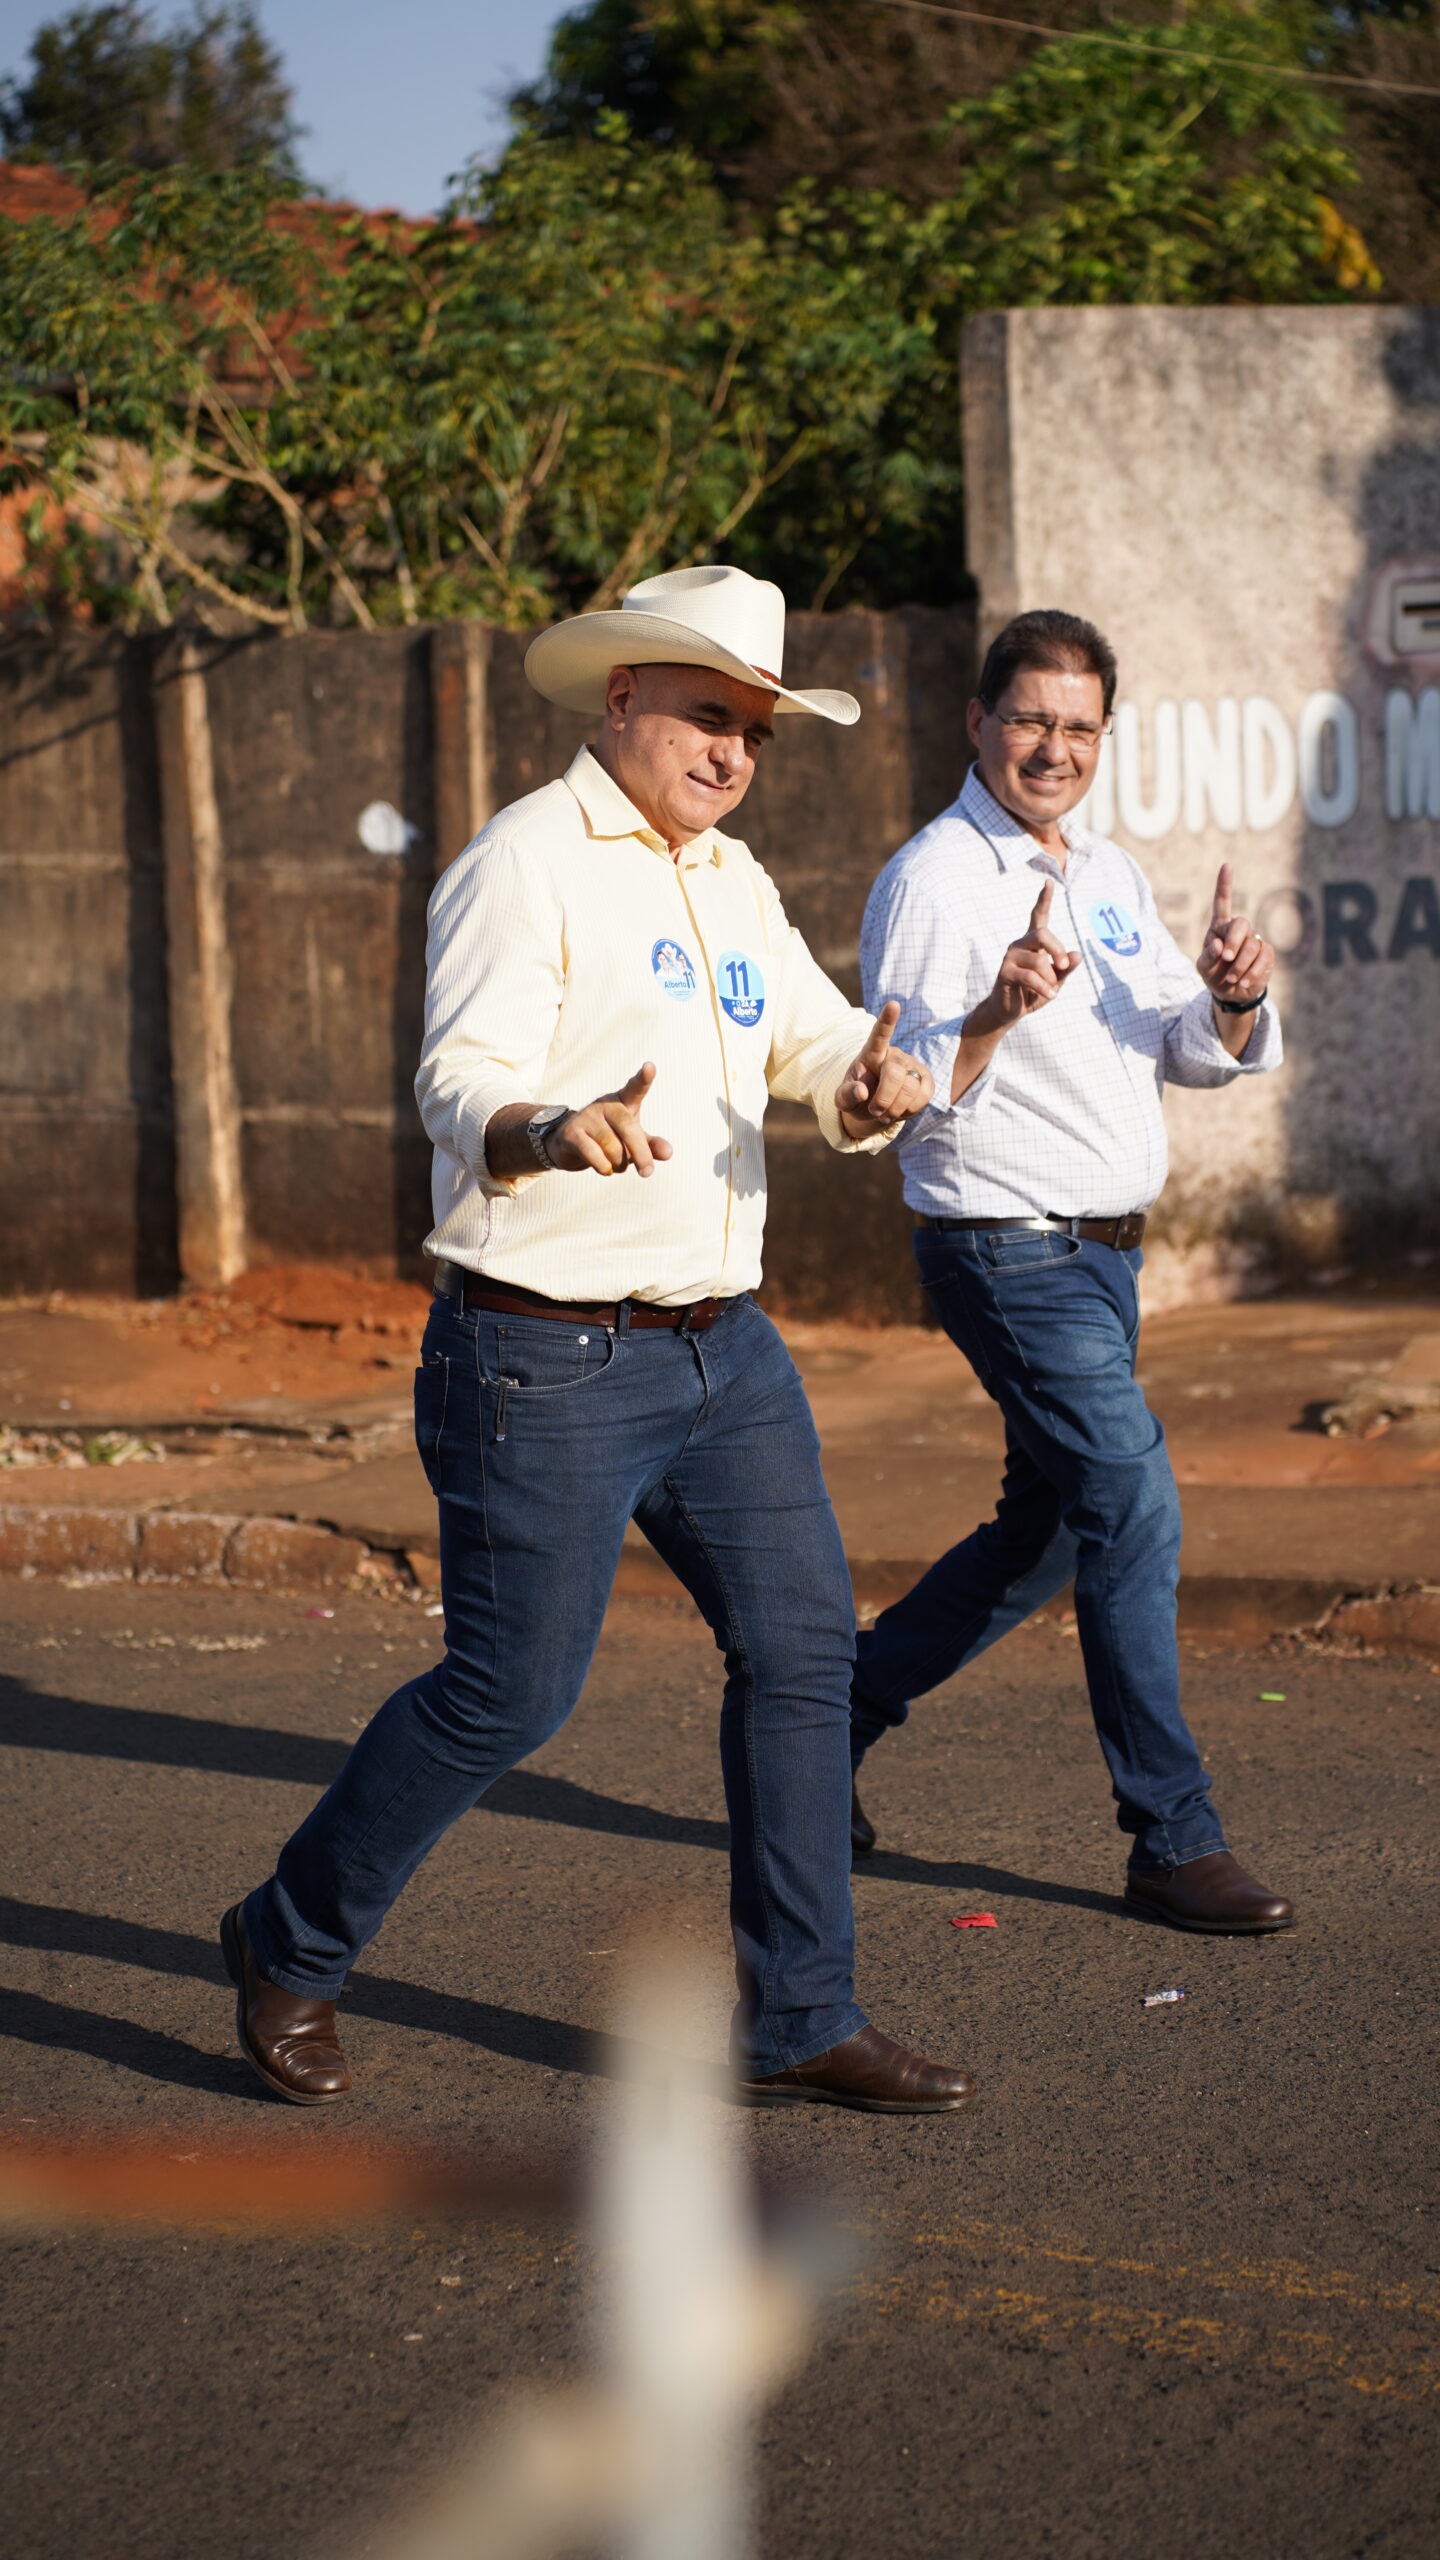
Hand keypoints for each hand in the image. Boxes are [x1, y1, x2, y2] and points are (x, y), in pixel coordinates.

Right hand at [547, 1062, 673, 1177]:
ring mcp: (587, 1117)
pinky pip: (595, 1155)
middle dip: (641, 1154)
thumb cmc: (607, 1138)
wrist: (568, 1144)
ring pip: (613, 1147)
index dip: (643, 1078)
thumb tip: (668, 1153)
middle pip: (629, 1128)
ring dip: (620, 1165)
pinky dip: (604, 1168)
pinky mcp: (572, 1133)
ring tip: (616, 1165)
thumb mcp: (632, 1141)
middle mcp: (605, 1105)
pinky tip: (604, 1169)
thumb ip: (651, 1145)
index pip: (635, 1088)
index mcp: (623, 1102)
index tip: (650, 1066)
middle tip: (647, 1173)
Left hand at [836, 1001, 934, 1137]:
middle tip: (874, 1111)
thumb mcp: (843, 1099)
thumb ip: (846, 1095)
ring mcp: (913, 1066)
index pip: (879, 1033)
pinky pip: (924, 1096)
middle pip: (895, 1074)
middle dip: (884, 1099)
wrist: (876, 1107)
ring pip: (911, 1088)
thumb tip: (861, 1090)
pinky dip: (910, 1110)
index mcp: (871, 1052)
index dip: (887, 1020)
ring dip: (895, 1109)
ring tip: (885, 1113)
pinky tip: (900, 1109)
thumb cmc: (858, 1097)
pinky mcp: (926, 1080)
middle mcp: (895, 1054)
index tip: (894, 1004)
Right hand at [966, 882, 1079, 1036]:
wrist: (1012, 1011)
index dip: (1044, 899)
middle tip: (1065, 966)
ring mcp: (1010, 956)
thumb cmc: (1034, 992)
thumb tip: (1076, 954)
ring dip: (1050, 978)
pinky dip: (1044, 987)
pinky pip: (1030, 976)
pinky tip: (1050, 995)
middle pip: (1042, 934)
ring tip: (1051, 990)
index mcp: (1033, 942)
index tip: (1048, 882)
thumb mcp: (1057, 979)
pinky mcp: (1005, 972)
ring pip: (1039, 960)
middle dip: (1058, 950)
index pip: (1038, 916)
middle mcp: (1020, 944)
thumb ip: (1067, 967)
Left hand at [1197, 864, 1272, 1003]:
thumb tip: (1219, 945)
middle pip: (1241, 923)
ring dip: (1239, 965)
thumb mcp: (1204, 969)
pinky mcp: (1266, 954)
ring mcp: (1254, 941)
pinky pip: (1263, 958)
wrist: (1231, 994)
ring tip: (1231, 979)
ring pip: (1252, 945)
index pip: (1222, 903)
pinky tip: (1243, 982)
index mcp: (1219, 928)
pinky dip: (1251, 973)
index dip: (1224, 885)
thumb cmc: (1214, 975)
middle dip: (1234, 941)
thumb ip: (1207, 957)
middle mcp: (1237, 931)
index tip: (1226, 866)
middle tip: (1226, 958)